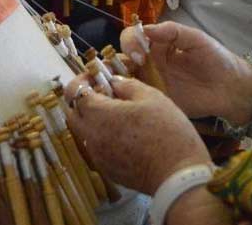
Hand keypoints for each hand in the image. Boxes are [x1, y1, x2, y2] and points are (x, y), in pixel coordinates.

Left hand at [65, 76, 209, 193]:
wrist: (178, 175)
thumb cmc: (167, 130)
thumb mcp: (151, 97)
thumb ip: (127, 85)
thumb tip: (114, 82)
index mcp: (99, 114)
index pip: (75, 92)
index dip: (83, 81)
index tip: (96, 77)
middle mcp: (91, 136)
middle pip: (73, 113)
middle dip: (82, 100)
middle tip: (103, 94)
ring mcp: (98, 155)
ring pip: (84, 132)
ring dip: (93, 120)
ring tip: (117, 114)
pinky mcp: (107, 170)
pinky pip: (97, 148)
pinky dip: (103, 137)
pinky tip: (125, 135)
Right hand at [121, 21, 251, 123]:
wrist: (232, 89)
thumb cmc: (216, 59)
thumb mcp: (197, 39)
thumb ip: (173, 31)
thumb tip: (145, 29)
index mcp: (158, 44)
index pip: (132, 37)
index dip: (129, 43)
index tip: (139, 55)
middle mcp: (149, 63)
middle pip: (121, 59)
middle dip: (115, 63)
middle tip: (126, 73)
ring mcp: (150, 83)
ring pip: (123, 80)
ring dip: (115, 81)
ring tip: (118, 87)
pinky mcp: (155, 102)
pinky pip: (135, 100)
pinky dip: (126, 99)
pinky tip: (125, 102)